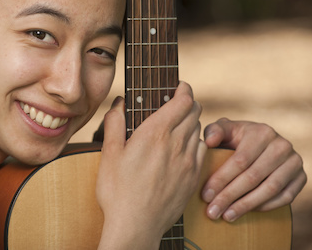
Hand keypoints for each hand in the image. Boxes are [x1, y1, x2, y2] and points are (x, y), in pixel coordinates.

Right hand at [96, 82, 206, 248]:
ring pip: (199, 130)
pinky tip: (183, 149)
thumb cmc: (118, 191)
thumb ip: (115, 122)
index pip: (183, 100)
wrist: (136, 225)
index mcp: (155, 133)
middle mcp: (177, 144)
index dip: (184, 89)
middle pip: (195, 111)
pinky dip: (196, 143)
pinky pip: (202, 151)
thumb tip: (120, 102)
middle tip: (176, 104)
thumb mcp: (108, 153)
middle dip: (187, 103)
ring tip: (177, 126)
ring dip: (191, 123)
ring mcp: (188, 162)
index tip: (179, 86)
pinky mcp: (193, 178)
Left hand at [202, 118, 306, 221]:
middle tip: (212, 212)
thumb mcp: (224, 129)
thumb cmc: (236, 138)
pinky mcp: (302, 177)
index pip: (240, 161)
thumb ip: (213, 131)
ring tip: (226, 216)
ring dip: (246, 205)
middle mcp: (282, 145)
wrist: (261, 142)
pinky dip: (265, 207)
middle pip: (253, 177)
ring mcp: (295, 162)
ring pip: (270, 189)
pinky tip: (245, 212)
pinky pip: (285, 197)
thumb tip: (209, 142)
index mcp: (262, 132)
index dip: (221, 179)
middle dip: (230, 196)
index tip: (205, 195)